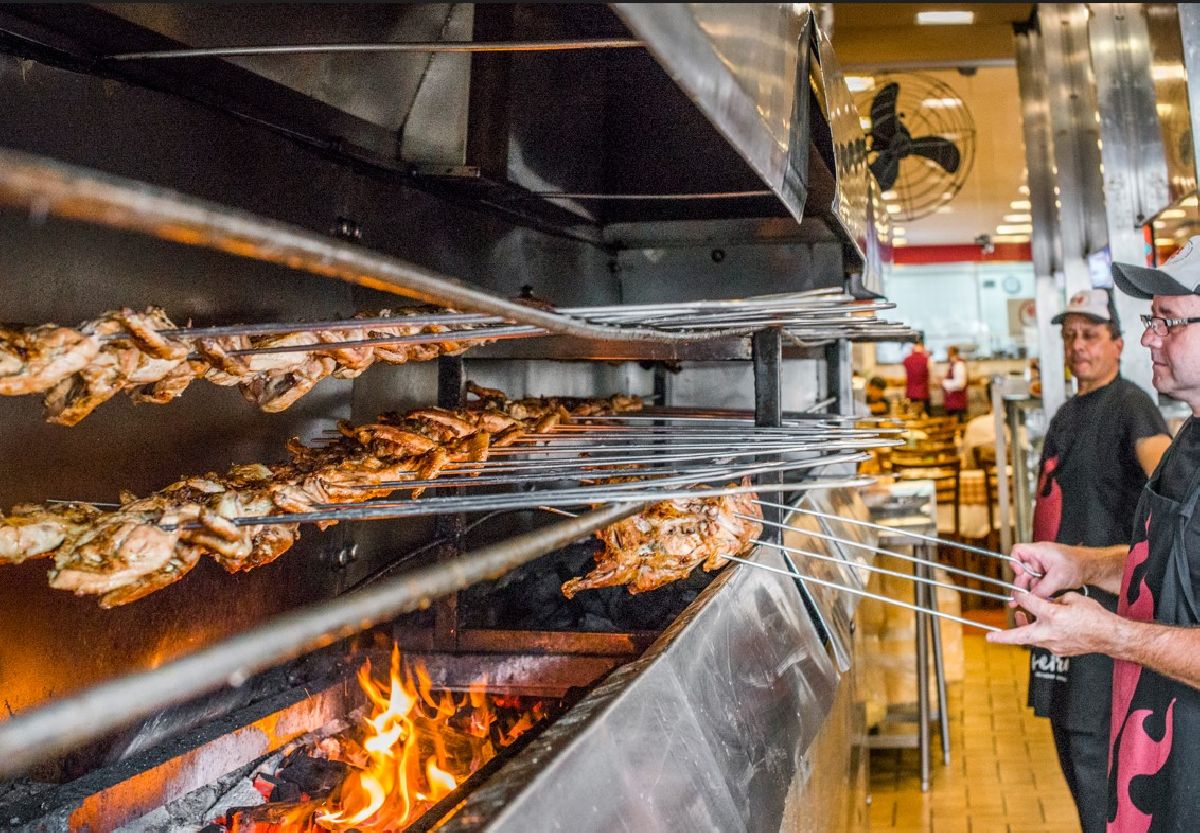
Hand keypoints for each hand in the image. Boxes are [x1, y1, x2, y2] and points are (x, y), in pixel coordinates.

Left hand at [986, 592, 1116, 655]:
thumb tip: (1044, 602)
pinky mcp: (1059, 651)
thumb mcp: (1073, 598)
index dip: (1021, 595)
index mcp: (1053, 616)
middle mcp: (1050, 633)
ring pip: (1031, 639)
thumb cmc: (1095, 616)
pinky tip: (1043, 626)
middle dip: (1002, 637)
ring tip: (1020, 618)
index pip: (1028, 603)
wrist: (1110, 636)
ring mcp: (1054, 645)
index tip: (1017, 592)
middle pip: (1020, 635)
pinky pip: (1043, 642)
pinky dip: (1039, 634)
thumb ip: (1054, 600)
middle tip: (988, 638)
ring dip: (1022, 630)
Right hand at [1008, 541, 1086, 599]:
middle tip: (1018, 599)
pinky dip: (1037, 591)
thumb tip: (1031, 598)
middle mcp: (1038, 558)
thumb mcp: (1058, 578)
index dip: (1014, 563)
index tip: (1019, 574)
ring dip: (1029, 590)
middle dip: (1021, 585)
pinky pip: (1037, 583)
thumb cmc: (1079, 564)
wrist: (1091, 567)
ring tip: (1030, 602)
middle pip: (1022, 570)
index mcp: (1039, 551)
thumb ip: (1042, 589)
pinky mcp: (1046, 574)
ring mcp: (1042, 566)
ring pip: (1029, 579)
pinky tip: (1038, 599)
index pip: (1017, 551)